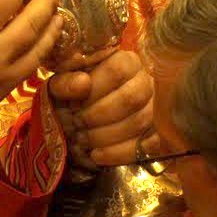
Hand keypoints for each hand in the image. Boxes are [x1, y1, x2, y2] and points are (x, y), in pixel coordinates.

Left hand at [47, 48, 153, 166]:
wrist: (80, 120)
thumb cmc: (73, 99)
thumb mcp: (60, 87)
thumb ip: (65, 82)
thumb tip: (83, 83)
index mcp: (125, 61)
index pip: (117, 70)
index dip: (95, 89)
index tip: (74, 103)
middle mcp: (145, 81)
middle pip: (131, 97)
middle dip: (99, 115)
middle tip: (77, 125)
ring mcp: (155, 108)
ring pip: (140, 121)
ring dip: (106, 136)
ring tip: (83, 141)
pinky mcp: (157, 133)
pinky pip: (148, 145)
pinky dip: (120, 153)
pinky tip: (97, 155)